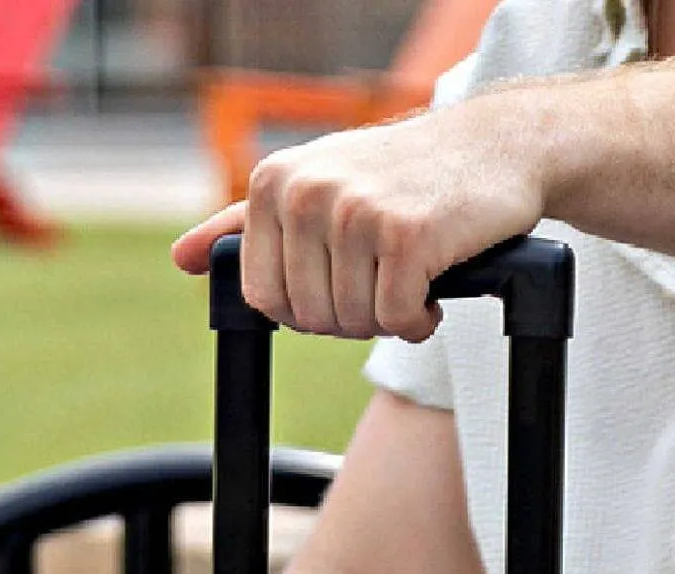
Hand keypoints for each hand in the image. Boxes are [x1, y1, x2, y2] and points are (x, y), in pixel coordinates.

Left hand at [171, 96, 550, 340]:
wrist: (491, 147)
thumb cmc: (401, 176)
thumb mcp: (313, 185)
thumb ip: (245, 225)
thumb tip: (183, 260)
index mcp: (273, 184)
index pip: (266, 299)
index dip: (309, 309)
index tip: (341, 280)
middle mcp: (307, 192)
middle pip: (311, 318)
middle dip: (352, 315)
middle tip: (382, 277)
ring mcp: (354, 211)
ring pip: (355, 323)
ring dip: (390, 317)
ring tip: (410, 274)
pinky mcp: (405, 235)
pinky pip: (397, 320)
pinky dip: (420, 320)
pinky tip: (433, 287)